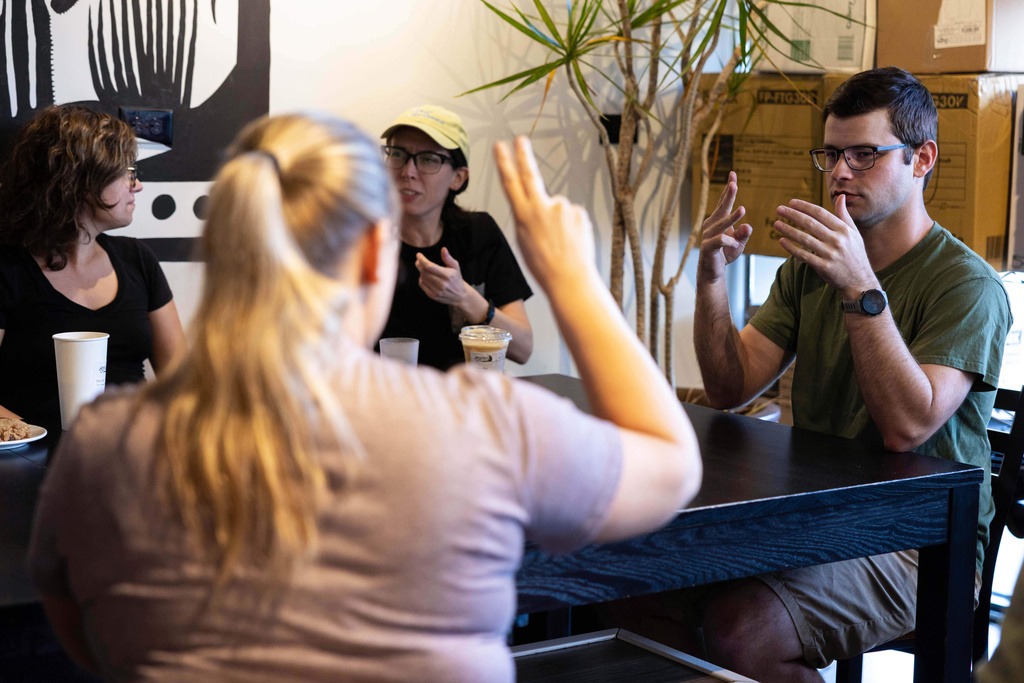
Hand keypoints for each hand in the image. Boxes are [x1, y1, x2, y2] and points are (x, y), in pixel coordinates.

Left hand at [415, 248, 469, 306]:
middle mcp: (441, 284)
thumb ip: (448, 258)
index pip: (429, 266)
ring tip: (423, 267)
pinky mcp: (433, 296)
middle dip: (419, 264)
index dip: (421, 260)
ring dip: (421, 271)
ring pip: (422, 278)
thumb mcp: (455, 267)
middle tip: (418, 260)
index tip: (418, 255)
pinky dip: (421, 278)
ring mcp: (436, 291)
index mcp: (447, 275)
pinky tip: (424, 276)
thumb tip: (443, 249)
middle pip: (424, 272)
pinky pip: (422, 284)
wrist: (460, 295)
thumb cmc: (456, 278)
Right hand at [493, 137, 594, 288]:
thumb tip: (536, 207)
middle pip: (531, 175)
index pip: (511, 183)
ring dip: (558, 220)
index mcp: (523, 216)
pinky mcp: (578, 211)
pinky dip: (571, 225)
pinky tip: (571, 240)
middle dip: (523, 155)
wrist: (569, 278)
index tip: (500, 146)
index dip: (505, 163)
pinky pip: (571, 214)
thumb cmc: (544, 266)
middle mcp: (542, 207)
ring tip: (560, 241)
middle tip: (520, 139)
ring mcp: (562, 207)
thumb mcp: (524, 242)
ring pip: (557, 207)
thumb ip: (527, 219)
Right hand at [697, 171, 752, 283]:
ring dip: (732, 217)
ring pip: (722, 225)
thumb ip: (744, 234)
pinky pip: (718, 241)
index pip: (724, 202)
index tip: (733, 174)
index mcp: (718, 220)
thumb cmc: (725, 253)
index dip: (728, 189)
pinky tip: (735, 243)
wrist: (712, 271)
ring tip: (742, 209)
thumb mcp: (739, 243)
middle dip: (728, 195)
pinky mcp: (707, 248)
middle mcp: (711, 225)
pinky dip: (728, 241)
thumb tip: (748, 226)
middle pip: (721, 208)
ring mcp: (707, 236)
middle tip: (734, 183)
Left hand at [774, 194, 876, 298]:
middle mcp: (837, 240)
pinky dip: (791, 248)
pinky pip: (803, 255)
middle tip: (779, 209)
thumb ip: (844, 216)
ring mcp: (830, 254)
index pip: (820, 213)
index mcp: (844, 230)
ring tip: (776, 224)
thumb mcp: (854, 234)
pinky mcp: (823, 267)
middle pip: (810, 223)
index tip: (791, 202)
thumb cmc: (855, 255)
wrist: (860, 282)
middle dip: (792, 215)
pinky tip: (782, 241)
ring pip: (804, 238)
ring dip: (788, 230)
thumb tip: (841, 197)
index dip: (804, 206)